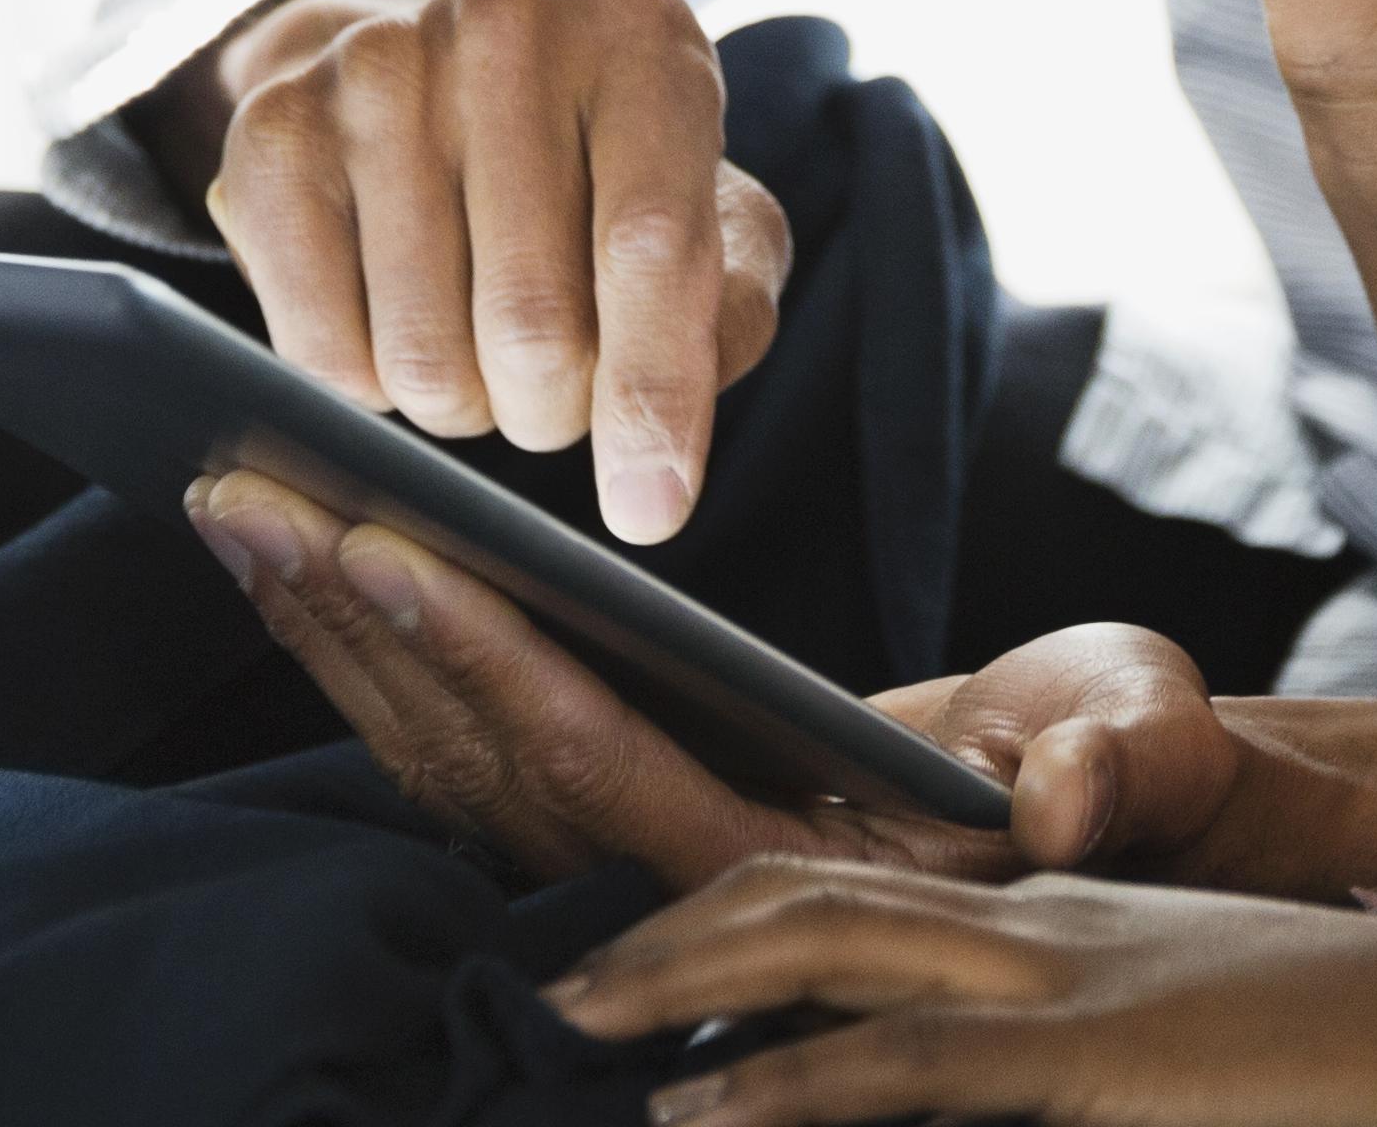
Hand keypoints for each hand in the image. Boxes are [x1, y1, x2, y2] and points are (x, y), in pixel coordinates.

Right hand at [161, 0, 791, 539]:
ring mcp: (377, 64)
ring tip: (479, 352)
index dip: (652, 394)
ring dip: (464, 410)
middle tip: (554, 391)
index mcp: (641, 38)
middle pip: (532, 323)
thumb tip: (658, 447)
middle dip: (554, 412)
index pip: (651, 244)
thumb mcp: (708, 215)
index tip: (650, 510)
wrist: (434, 70)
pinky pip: (321, 352)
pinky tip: (396, 333)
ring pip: (422, 357)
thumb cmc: (600, 170)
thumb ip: (725, 313)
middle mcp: (506, 23)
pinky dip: (368, 396)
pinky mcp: (274, 127)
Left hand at [189, 471, 1226, 884]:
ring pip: (444, 755)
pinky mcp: (615, 810)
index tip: (378, 550)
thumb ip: (1114, 766)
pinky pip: (464, 732)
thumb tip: (1055, 799)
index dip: (480, 661)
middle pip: (478, 761)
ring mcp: (633, 859)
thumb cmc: (1122, 766)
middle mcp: (680, 886)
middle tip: (243, 490)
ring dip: (334, 630)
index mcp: (782, 872)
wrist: (1103, 819)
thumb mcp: (1139, 748)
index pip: (594, 767)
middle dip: (354, 621)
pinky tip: (309, 555)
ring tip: (237, 498)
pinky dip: (377, 645)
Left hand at [546, 861, 1376, 1126]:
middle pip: (798, 882)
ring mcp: (1063, 975)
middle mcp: (1033, 917)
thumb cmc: (1329, 1056)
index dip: (714, 896)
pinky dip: (790, 1083)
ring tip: (574, 1029)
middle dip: (654, 922)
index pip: (843, 870)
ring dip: (680, 981)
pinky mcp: (1100, 1051)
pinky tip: (706, 1112)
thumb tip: (929, 1096)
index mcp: (1043, 910)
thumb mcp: (1163, 1035)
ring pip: (824, 943)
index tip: (614, 949)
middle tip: (548, 986)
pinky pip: (911, 1055)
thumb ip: (1047, 1053)